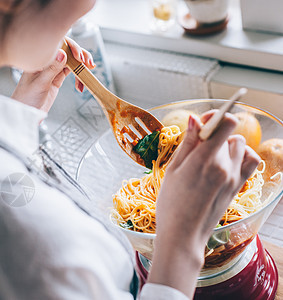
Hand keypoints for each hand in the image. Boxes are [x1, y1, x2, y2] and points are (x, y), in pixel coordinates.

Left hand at [11, 37, 94, 112]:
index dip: (71, 47)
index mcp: (39, 58)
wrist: (25, 112)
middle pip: (67, 51)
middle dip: (80, 55)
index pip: (57, 44)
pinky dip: (78, 76)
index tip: (79, 56)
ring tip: (89, 71)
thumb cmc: (26, 98)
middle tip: (89, 63)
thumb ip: (52, 68)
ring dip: (81, 65)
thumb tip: (62, 53)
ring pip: (70, 61)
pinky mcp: (56, 79)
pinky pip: (70, 72)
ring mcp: (52, 70)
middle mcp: (46, 61)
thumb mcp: (40, 83)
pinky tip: (81, 83)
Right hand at [148, 112, 259, 297]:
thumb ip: (188, 143)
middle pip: (230, 134)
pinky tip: (226, 161)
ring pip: (240, 146)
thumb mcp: (173, 169)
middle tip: (198, 145)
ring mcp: (234, 177)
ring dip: (227, 144)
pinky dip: (242, 155)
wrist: (183, 234)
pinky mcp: (238, 186)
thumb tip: (195, 119)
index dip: (216, 116)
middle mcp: (224, 166)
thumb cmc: (171, 203)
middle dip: (215, 133)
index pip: (225, 124)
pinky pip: (250, 161)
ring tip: (210, 155)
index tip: (203, 121)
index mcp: (205, 160)